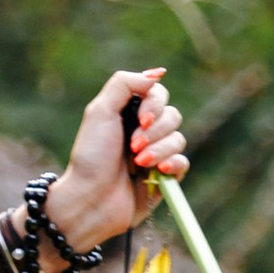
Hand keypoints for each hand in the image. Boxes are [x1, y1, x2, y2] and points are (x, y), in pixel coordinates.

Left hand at [47, 66, 188, 257]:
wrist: (90, 199)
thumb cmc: (91, 157)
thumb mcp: (100, 111)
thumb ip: (124, 84)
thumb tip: (158, 73)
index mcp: (129, 113)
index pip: (158, 94)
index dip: (154, 105)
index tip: (141, 120)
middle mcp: (144, 131)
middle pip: (172, 115)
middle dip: (155, 131)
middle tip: (133, 147)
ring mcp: (155, 154)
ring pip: (179, 139)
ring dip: (159, 150)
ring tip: (138, 164)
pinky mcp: (164, 177)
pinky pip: (183, 162)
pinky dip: (173, 164)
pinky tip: (158, 172)